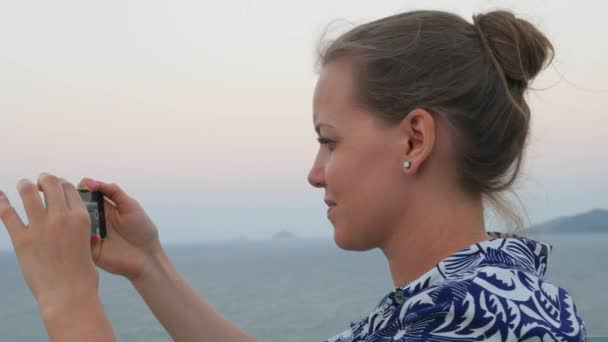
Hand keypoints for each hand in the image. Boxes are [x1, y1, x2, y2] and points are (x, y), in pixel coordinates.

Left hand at [0, 173, 97, 312]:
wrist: (69, 295)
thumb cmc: (82, 275)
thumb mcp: (88, 244)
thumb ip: (79, 230)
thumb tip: (72, 223)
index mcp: (81, 217)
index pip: (70, 188)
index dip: (61, 184)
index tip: (55, 187)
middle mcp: (61, 217)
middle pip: (50, 183)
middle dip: (43, 180)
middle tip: (38, 184)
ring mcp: (41, 227)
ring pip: (28, 192)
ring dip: (24, 185)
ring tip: (23, 186)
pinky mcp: (22, 240)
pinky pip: (8, 214)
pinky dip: (2, 202)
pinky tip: (0, 196)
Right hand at [78, 177, 161, 281]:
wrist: (147, 256)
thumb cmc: (142, 230)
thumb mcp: (130, 206)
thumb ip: (114, 192)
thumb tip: (93, 183)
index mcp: (103, 207)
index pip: (85, 193)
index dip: (81, 188)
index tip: (85, 186)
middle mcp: (93, 219)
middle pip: (74, 207)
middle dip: (72, 201)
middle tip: (75, 200)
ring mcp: (89, 234)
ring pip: (72, 223)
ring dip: (73, 218)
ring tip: (80, 215)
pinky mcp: (88, 249)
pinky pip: (75, 241)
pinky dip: (77, 236)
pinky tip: (84, 233)